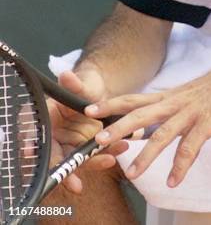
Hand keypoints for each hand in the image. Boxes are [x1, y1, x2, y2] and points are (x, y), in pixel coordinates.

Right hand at [48, 66, 128, 193]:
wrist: (97, 91)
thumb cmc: (83, 86)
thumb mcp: (80, 85)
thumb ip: (73, 84)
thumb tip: (66, 75)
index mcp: (45, 120)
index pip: (39, 142)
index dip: (43, 156)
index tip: (50, 168)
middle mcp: (53, 135)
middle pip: (56, 158)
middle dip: (68, 171)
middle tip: (77, 185)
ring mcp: (68, 143)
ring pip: (76, 159)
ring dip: (93, 161)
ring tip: (112, 157)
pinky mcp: (85, 148)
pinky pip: (93, 155)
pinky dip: (105, 154)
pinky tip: (120, 148)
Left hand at [85, 54, 210, 186]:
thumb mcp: (186, 96)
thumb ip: (168, 109)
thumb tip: (149, 125)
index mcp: (168, 97)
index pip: (134, 99)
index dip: (111, 104)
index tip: (88, 110)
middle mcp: (175, 103)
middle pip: (141, 115)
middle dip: (118, 128)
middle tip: (97, 140)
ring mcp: (192, 112)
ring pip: (164, 134)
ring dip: (146, 154)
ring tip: (132, 174)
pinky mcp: (209, 122)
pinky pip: (192, 146)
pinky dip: (182, 165)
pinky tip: (174, 180)